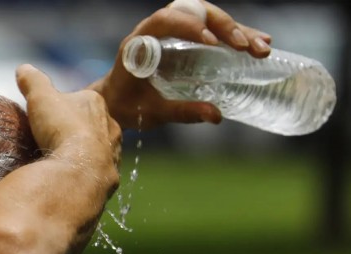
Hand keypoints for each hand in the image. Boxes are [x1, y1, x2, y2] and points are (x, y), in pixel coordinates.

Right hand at [16, 64, 120, 166]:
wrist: (80, 168)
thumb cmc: (62, 128)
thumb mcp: (41, 98)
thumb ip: (33, 81)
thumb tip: (23, 68)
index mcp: (96, 103)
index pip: (82, 100)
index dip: (66, 106)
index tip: (52, 115)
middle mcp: (111, 126)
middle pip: (92, 125)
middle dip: (78, 130)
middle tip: (57, 139)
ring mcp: (114, 152)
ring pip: (99, 149)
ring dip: (85, 153)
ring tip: (66, 160)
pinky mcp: (112, 176)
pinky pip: (99, 172)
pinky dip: (87, 173)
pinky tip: (74, 176)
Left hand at [92, 0, 271, 129]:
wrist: (114, 104)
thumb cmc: (127, 106)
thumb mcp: (152, 112)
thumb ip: (181, 112)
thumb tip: (216, 115)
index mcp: (140, 40)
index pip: (166, 20)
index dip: (189, 26)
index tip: (211, 43)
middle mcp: (157, 29)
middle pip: (195, 13)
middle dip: (225, 27)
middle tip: (247, 47)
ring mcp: (175, 32)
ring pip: (209, 19)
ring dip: (237, 30)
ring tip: (262, 47)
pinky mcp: (186, 41)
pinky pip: (213, 30)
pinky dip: (235, 37)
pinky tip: (258, 45)